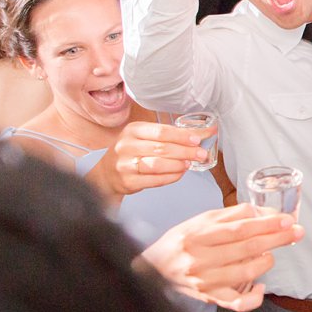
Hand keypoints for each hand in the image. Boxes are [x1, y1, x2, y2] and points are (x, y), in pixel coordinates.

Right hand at [86, 119, 215, 198]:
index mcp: (133, 130)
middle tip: (200, 154)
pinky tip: (179, 174)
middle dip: (185, 151)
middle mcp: (126, 145)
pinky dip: (170, 177)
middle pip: (162, 148)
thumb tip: (204, 132)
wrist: (107, 173)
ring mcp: (125, 164)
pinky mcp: (127, 181)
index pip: (161, 131)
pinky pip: (153, 180)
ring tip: (189, 164)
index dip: (182, 136)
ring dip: (178, 165)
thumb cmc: (132, 152)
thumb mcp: (145, 137)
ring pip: (157, 164)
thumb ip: (171, 135)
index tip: (198, 139)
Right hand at [140, 205, 303, 311]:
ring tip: (272, 254)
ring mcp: (206, 282)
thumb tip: (263, 212)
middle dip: (277, 239)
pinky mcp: (210, 298)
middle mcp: (201, 259)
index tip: (287, 220)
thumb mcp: (201, 220)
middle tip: (296, 232)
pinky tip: (261, 286)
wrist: (155, 269)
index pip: (239, 229)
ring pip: (245, 274)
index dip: (266, 224)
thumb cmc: (182, 241)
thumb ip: (232, 215)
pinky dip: (254, 297)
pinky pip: (237, 303)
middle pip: (246, 249)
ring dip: (266, 262)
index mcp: (199, 236)